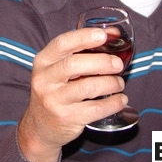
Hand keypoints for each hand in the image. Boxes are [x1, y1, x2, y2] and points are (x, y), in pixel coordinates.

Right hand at [17, 28, 127, 161]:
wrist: (40, 126)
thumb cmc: (55, 90)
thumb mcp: (55, 69)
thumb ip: (77, 52)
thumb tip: (111, 34)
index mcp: (42, 62)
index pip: (62, 44)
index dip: (83, 37)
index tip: (103, 35)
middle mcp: (44, 80)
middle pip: (74, 64)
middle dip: (101, 62)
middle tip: (118, 64)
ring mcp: (54, 100)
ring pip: (87, 87)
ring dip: (110, 83)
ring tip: (119, 83)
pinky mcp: (67, 118)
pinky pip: (96, 109)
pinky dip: (113, 103)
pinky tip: (121, 100)